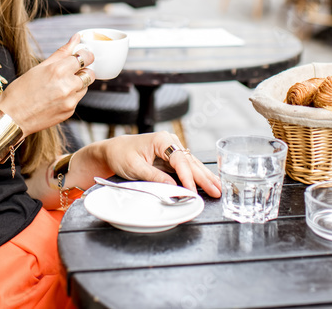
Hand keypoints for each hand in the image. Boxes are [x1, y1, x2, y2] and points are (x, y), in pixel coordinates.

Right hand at [0, 33, 94, 135]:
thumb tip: (76, 38)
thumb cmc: (20, 90)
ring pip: (85, 87)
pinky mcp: (69, 112)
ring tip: (59, 85)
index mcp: (58, 70)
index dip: (85, 54)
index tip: (81, 54)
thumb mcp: (39, 67)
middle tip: (72, 70)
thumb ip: (61, 53)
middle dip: (83, 70)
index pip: (85, 57)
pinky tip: (55, 97)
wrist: (11, 118)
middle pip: (90, 73)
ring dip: (78, 83)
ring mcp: (70, 101)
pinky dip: (71, 96)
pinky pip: (77, 99)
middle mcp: (67, 86)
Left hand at [97, 133, 220, 197]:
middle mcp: (170, 142)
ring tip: (218, 188)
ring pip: (192, 164)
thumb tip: (173, 186)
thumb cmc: (121, 155)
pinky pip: (187, 168)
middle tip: (217, 190)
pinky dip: (197, 176)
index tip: (192, 190)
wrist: (113, 151)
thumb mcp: (135, 167)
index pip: (180, 160)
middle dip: (204, 177)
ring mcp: (172, 149)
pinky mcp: (171, 158)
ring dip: (205, 177)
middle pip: (191, 162)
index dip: (187, 177)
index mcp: (162, 140)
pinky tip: (208, 182)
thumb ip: (154, 176)